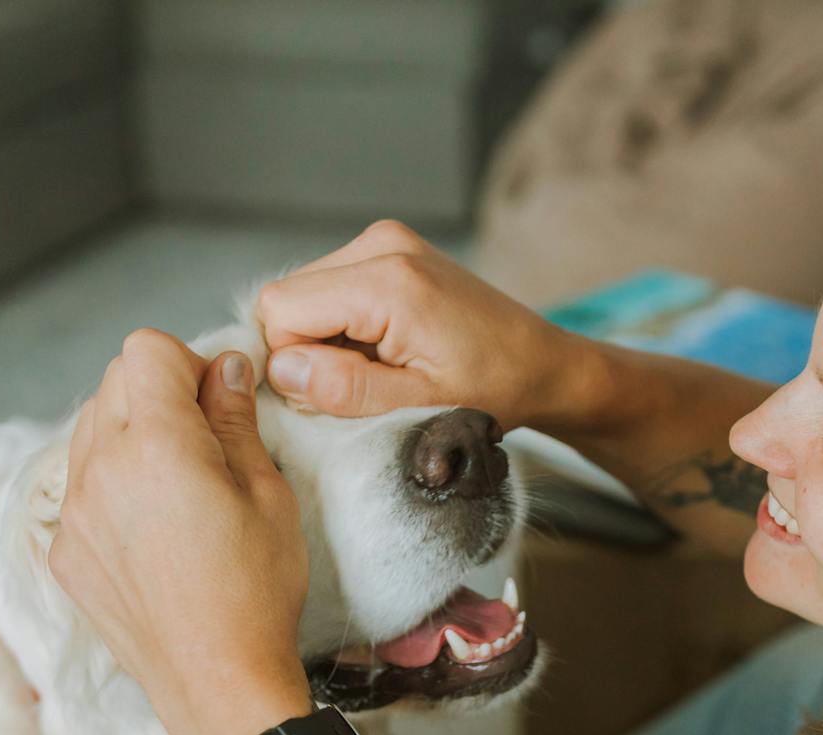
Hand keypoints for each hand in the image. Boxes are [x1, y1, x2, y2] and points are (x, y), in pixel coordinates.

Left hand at [49, 332, 313, 734]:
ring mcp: (74, 511)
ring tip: (177, 484)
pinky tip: (155, 527)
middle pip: (112, 381)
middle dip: (158, 392)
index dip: (188, 364)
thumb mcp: (268, 493)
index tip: (216, 399)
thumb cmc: (256, 591)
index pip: (145, 350)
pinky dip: (112, 483)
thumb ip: (236, 420)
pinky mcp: (66, 549)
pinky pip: (81, 486)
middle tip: (204, 440)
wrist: (217, 681)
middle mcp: (100, 469)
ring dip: (130, 434)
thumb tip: (225, 368)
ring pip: (90, 430)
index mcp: (155, 445)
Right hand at [257, 220, 602, 429]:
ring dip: (328, 341)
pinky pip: (330, 290)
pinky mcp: (389, 248)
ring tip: (384, 366)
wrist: (543, 365)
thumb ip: (344, 388)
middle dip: (310, 351)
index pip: (279, 310)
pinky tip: (387, 348)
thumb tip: (282, 367)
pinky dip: (344, 328)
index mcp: (389, 280)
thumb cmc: (494, 389)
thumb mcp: (418, 406)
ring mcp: (385, 240)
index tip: (336, 395)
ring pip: (304, 295)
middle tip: (367, 384)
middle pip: (287, 298)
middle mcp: (382, 243)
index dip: (292, 363)